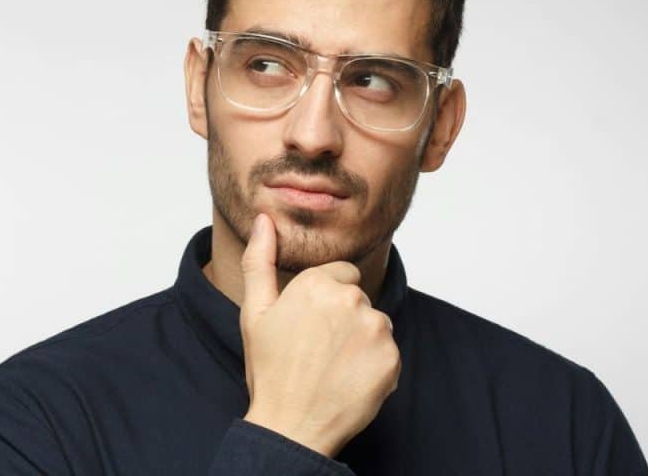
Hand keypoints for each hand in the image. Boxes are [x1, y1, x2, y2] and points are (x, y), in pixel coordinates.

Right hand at [239, 213, 400, 457]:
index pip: (341, 275)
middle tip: (317, 350)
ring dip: (361, 341)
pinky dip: (374, 365)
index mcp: (317, 282)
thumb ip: (260, 260)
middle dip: (344, 319)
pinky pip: (388, 352)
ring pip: (375, 324)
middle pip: (359, 298)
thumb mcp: (255, 312)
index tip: (309, 327)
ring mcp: (375, 328)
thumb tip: (264, 220)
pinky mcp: (393, 357)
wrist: (291, 425)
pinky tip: (349, 379)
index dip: (324, 302)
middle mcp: (351, 298)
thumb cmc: (270, 370)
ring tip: (333, 366)